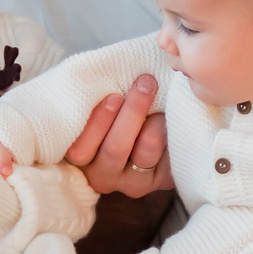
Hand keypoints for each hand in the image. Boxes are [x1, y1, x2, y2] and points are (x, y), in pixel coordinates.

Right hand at [65, 75, 171, 195]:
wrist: (143, 139)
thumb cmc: (110, 115)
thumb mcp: (96, 109)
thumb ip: (96, 98)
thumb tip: (111, 70)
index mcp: (80, 158)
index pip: (80, 148)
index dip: (97, 122)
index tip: (114, 96)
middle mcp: (103, 176)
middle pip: (116, 148)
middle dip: (133, 112)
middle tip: (145, 83)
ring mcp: (132, 183)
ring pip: (146, 150)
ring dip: (156, 120)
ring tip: (162, 100)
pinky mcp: (159, 182)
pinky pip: (169, 157)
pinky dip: (172, 131)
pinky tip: (172, 115)